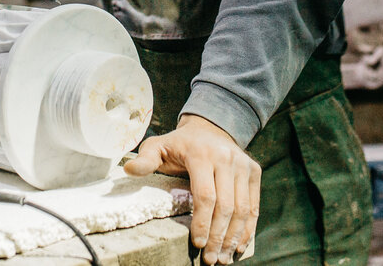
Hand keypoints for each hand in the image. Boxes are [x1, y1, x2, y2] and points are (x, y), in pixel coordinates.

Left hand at [123, 114, 260, 264]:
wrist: (208, 128)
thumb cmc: (178, 145)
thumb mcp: (157, 146)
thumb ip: (145, 160)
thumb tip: (128, 170)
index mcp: (201, 154)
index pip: (205, 195)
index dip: (202, 222)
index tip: (196, 243)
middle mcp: (226, 158)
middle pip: (226, 206)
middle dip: (218, 237)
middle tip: (210, 259)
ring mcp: (243, 164)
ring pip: (243, 209)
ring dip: (234, 238)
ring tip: (223, 258)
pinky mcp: (254, 172)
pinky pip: (254, 205)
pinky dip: (248, 229)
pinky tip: (238, 246)